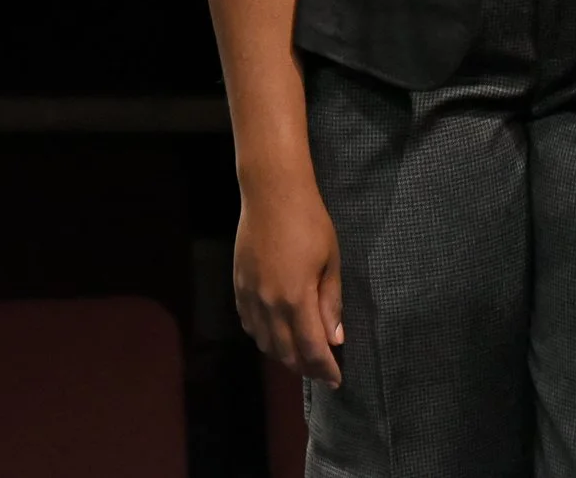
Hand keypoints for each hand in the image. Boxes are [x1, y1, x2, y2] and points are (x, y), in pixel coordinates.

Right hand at [233, 169, 344, 384]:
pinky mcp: (238, 287)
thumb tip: (336, 338)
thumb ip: (331, 303)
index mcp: (296, 299)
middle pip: (285, 352)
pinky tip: (276, 336)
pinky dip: (264, 338)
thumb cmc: (310, 223)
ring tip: (302, 358)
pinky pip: (250, 324)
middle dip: (305, 368)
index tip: (336, 380)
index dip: (324, 369)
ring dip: (284, 356)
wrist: (271, 195)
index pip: (311, 348)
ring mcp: (250, 297)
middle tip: (322, 373)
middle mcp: (269, 304)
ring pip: (264, 342)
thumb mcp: (331, 261)